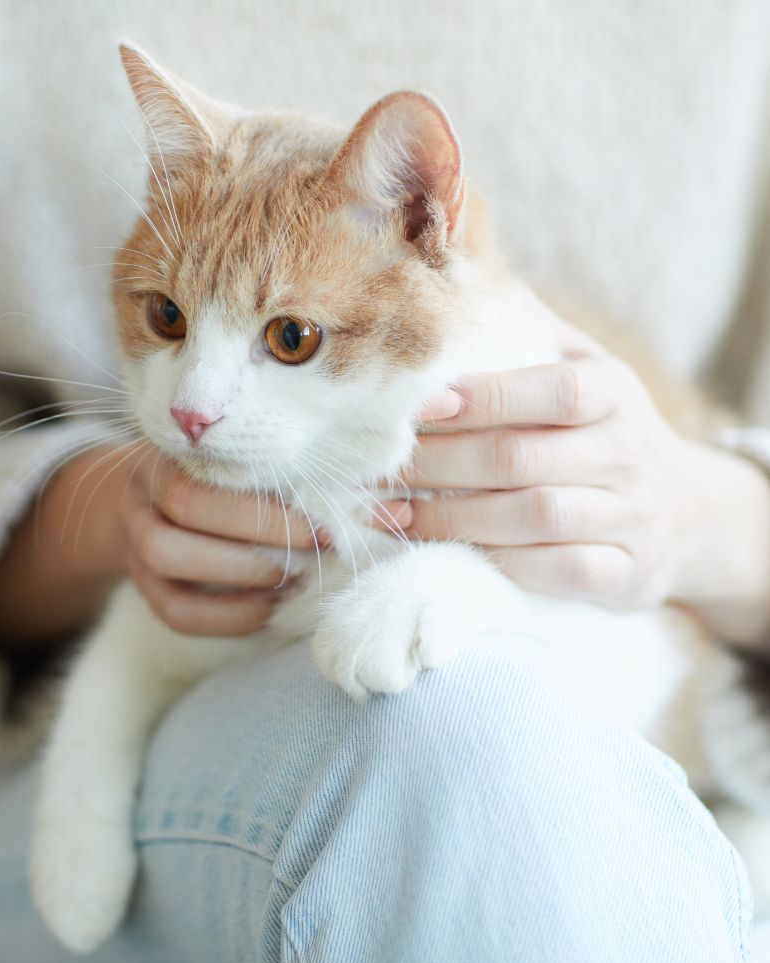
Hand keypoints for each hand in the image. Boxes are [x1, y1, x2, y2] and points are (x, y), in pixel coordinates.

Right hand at [0, 443, 318, 645]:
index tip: (330, 521)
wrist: (149, 499)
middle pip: (187, 504)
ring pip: (165, 554)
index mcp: (182, 445)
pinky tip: (266, 610)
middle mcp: (146, 485)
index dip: (275, 499)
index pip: (218, 462)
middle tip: (318, 547)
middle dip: (262, 530)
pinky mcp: (138, 583)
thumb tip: (397, 511)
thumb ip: (309, 478)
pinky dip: (224, 617)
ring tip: (289, 578)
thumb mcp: (256, 464)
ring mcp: (133, 534)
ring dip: (237, 571)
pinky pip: (173, 610)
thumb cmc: (227, 479)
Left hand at [387, 294, 769, 643]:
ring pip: (534, 519)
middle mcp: (627, 453)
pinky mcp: (627, 575)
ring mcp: (631, 518)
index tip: (419, 407)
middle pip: (523, 460)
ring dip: (452, 519)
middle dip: (441, 465)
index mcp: (614, 393)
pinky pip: (557, 573)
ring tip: (393, 514)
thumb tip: (456, 281)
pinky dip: (497, 564)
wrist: (687, 513)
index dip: (485, 398)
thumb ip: (530, 331)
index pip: (552, 391)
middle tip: (380, 469)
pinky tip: (446, 554)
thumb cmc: (607, 430)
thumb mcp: (587, 369)